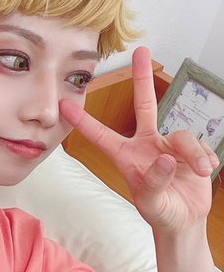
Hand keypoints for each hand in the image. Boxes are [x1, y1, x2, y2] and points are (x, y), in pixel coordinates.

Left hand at [59, 46, 219, 231]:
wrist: (184, 221)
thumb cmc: (159, 212)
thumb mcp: (151, 202)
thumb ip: (154, 182)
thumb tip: (166, 158)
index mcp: (127, 156)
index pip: (101, 135)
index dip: (84, 121)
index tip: (65, 104)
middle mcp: (147, 144)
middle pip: (145, 104)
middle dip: (142, 77)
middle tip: (141, 50)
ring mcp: (170, 145)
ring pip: (184, 136)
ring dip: (194, 154)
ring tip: (200, 172)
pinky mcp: (191, 150)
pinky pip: (201, 145)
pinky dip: (205, 158)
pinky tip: (205, 171)